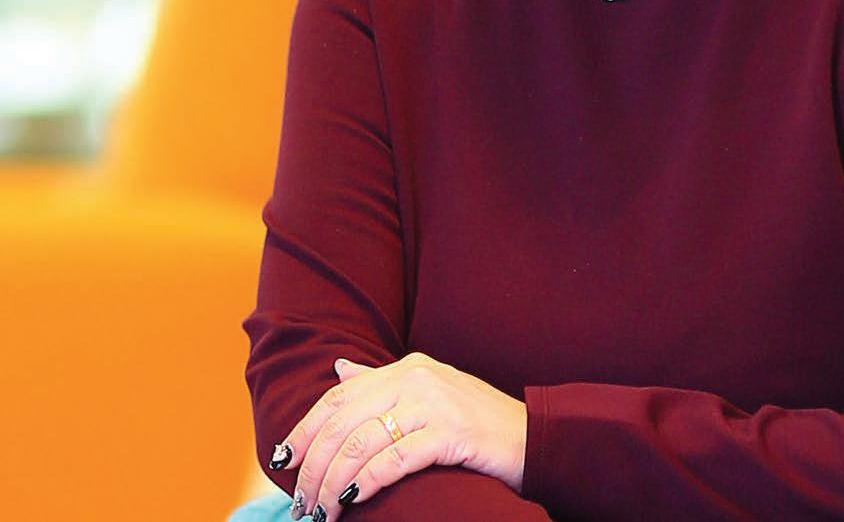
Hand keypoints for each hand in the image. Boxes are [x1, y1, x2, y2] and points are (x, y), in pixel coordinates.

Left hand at [280, 351, 527, 517]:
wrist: (529, 436)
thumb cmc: (474, 422)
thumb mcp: (427, 394)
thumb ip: (381, 383)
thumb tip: (339, 370)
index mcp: (408, 367)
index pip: (340, 395)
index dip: (306, 428)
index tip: (283, 460)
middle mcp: (417, 378)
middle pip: (344, 422)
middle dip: (314, 466)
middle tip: (302, 503)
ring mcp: (434, 403)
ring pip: (362, 443)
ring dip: (333, 484)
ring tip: (322, 512)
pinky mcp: (450, 433)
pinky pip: (394, 459)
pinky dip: (366, 483)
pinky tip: (354, 500)